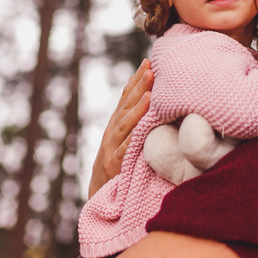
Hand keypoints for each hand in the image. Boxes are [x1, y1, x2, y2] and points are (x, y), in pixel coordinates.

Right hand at [89, 59, 151, 196]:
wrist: (99, 195)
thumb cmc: (118, 164)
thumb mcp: (125, 140)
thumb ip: (137, 122)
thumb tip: (158, 100)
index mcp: (116, 124)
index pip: (126, 97)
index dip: (136, 79)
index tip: (148, 62)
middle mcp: (111, 133)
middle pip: (126, 106)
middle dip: (138, 87)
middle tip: (151, 69)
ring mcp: (110, 149)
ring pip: (124, 125)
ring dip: (137, 109)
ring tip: (150, 94)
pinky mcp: (113, 167)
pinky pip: (124, 152)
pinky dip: (132, 140)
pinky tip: (142, 130)